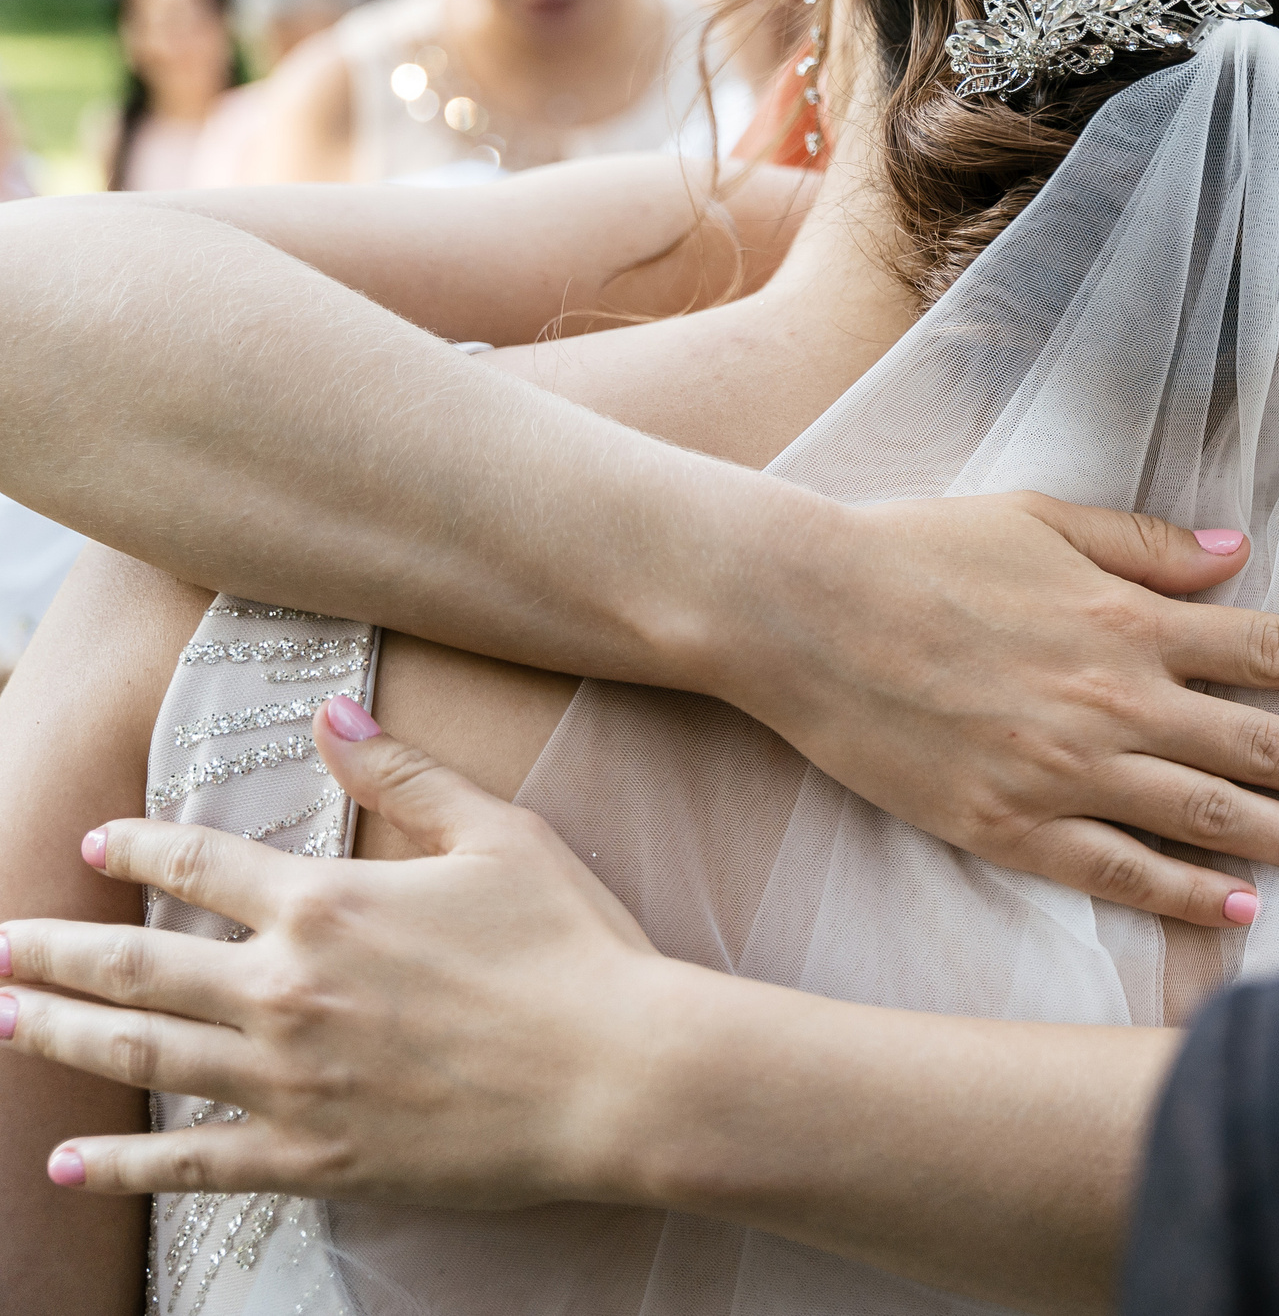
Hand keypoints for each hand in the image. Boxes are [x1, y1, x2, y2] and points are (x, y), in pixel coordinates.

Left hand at [0, 706, 669, 1207]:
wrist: (618, 1075)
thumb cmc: (574, 948)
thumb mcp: (501, 836)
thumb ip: (406, 775)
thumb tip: (331, 714)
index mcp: (326, 903)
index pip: (199, 864)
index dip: (139, 849)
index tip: (97, 845)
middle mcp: (285, 989)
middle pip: (133, 965)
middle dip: (50, 952)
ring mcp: (289, 1080)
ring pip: (140, 1054)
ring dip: (58, 1036)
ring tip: (3, 1023)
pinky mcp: (313, 1156)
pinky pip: (190, 1162)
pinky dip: (120, 1165)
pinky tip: (69, 1163)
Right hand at [711, 491, 1278, 928]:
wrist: (801, 613)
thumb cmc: (917, 549)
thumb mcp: (1040, 518)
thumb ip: (1145, 543)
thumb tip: (1237, 553)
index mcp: (1126, 617)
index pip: (1264, 647)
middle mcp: (1113, 699)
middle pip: (1260, 746)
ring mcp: (1064, 770)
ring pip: (1210, 818)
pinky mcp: (1010, 826)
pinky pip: (1120, 873)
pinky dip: (1189, 895)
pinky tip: (1243, 910)